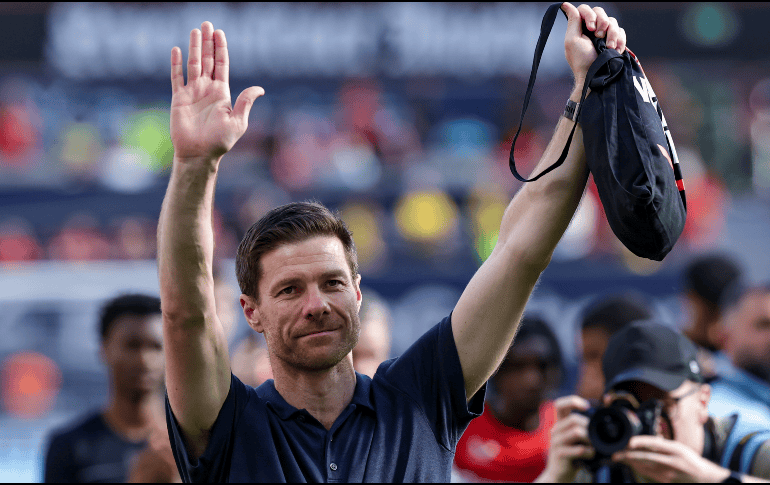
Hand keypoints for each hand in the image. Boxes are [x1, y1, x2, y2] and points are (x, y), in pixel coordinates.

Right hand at [170, 21, 263, 161]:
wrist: (199, 154)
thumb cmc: (220, 141)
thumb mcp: (238, 121)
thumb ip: (245, 102)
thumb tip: (260, 88)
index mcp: (222, 93)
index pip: (222, 65)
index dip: (221, 48)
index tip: (220, 32)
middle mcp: (207, 89)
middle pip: (208, 60)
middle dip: (208, 42)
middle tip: (207, 24)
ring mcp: (193, 92)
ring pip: (193, 64)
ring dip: (194, 47)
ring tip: (195, 31)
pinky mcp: (179, 98)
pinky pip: (177, 77)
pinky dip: (176, 64)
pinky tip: (176, 49)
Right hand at [537, 395, 594, 482]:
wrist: (558, 475)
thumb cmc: (571, 457)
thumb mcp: (574, 441)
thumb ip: (581, 430)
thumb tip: (601, 422)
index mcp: (559, 424)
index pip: (559, 405)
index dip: (573, 401)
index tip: (587, 406)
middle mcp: (555, 431)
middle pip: (573, 419)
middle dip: (589, 425)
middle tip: (596, 435)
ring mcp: (556, 442)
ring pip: (576, 432)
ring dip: (591, 439)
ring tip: (595, 446)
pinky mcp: (560, 454)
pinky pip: (579, 449)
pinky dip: (589, 452)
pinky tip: (591, 455)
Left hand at [561, 3, 625, 85]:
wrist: (597, 76)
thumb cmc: (581, 60)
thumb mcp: (572, 40)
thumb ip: (572, 21)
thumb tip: (565, 4)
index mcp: (580, 27)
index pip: (585, 9)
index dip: (589, 15)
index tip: (589, 28)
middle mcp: (592, 29)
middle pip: (600, 11)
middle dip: (602, 22)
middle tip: (599, 36)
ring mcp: (605, 35)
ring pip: (613, 21)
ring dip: (611, 34)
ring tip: (609, 47)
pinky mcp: (616, 41)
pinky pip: (621, 31)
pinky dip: (619, 40)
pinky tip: (615, 49)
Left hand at [613, 435, 731, 482]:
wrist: (704, 478)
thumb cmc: (690, 460)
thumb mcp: (678, 448)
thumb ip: (661, 445)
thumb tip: (645, 441)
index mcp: (676, 450)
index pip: (655, 444)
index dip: (640, 442)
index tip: (629, 442)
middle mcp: (672, 461)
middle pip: (646, 458)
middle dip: (629, 455)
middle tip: (616, 454)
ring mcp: (669, 473)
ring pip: (645, 467)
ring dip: (631, 462)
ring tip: (620, 458)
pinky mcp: (665, 481)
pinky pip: (648, 474)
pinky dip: (638, 469)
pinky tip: (632, 466)